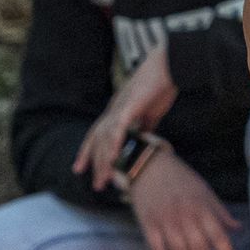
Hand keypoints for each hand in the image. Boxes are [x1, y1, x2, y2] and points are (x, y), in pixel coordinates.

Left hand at [73, 44, 178, 193]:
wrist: (168, 65)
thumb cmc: (160, 85)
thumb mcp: (151, 111)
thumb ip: (146, 125)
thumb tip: (146, 138)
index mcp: (117, 110)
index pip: (97, 134)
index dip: (89, 151)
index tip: (82, 168)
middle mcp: (114, 110)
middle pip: (97, 139)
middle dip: (94, 163)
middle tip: (97, 184)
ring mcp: (120, 107)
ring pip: (106, 137)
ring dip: (104, 159)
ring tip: (104, 178)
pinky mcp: (130, 105)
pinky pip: (119, 127)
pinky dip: (114, 143)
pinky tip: (113, 158)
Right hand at [117, 149, 243, 249]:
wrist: (150, 167)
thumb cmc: (181, 179)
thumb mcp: (205, 192)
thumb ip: (220, 212)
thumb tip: (238, 228)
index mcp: (201, 208)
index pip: (218, 235)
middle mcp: (185, 217)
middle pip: (199, 249)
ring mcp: (166, 223)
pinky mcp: (149, 226)